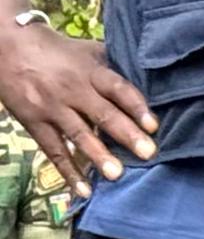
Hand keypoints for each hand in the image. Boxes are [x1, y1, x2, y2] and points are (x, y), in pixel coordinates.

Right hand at [0, 20, 155, 194]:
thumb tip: (154, 83)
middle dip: (126, 135)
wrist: (9, 48)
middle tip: (148, 153)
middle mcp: (73, 90)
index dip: (136, 106)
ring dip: (98, 156)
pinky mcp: (34, 124)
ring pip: (78, 134)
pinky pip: (54, 150)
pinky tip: (84, 190)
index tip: (154, 125)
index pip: (118, 89)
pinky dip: (68, 172)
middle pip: (102, 114)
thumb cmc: (60, 52)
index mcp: (91, 72)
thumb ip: (116, 68)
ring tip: (117, 175)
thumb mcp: (89, 52)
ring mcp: (52, 108)